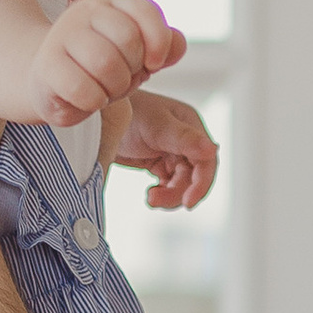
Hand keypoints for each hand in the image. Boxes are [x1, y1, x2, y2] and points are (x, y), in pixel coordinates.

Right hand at [26, 0, 184, 129]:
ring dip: (114, 88)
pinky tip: (87, 99)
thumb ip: (162, 48)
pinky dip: (93, 101)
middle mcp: (85, 13)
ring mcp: (62, 36)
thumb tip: (177, 44)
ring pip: (106, 63)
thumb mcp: (135, 57)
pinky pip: (83, 89)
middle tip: (121, 81)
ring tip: (105, 90)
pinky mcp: (46, 65)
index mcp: (112, 6)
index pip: (145, 9)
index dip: (158, 40)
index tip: (154, 64)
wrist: (48, 81)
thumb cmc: (98, 69)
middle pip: (128, 39)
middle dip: (133, 70)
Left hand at [110, 86, 218, 210]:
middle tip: (155, 199)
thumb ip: (184, 139)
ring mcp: (172, 153)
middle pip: (194, 177)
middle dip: (178, 192)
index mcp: (192, 127)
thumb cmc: (127, 110)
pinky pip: (168, 186)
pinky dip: (161, 194)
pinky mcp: (159, 163)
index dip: (201, 184)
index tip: (188, 202)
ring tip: (150, 197)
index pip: (206, 161)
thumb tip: (213, 149)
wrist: (99, 114)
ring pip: (181, 185)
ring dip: (169, 195)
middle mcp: (186, 141)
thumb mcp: (157, 126)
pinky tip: (150, 193)